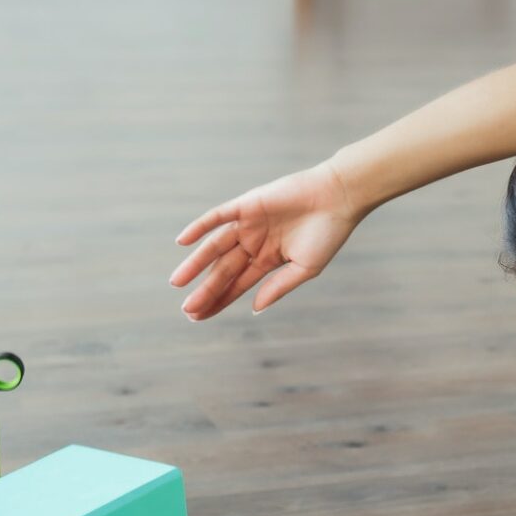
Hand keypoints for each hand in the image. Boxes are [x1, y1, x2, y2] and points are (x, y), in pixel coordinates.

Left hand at [169, 160, 366, 318]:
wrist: (338, 199)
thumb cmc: (327, 234)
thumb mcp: (305, 268)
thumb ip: (279, 287)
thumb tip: (254, 308)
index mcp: (267, 261)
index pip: (236, 285)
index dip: (218, 301)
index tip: (198, 317)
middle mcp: (254, 243)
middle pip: (222, 271)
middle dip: (205, 290)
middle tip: (186, 309)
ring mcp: (248, 224)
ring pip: (215, 247)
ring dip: (195, 264)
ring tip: (177, 282)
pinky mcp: (247, 204)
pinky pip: (218, 216)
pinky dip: (200, 227)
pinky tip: (183, 241)